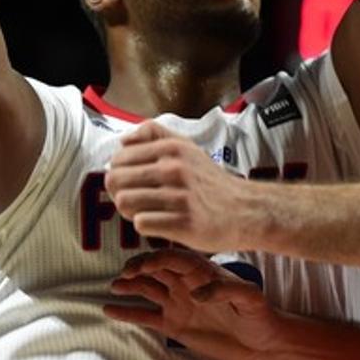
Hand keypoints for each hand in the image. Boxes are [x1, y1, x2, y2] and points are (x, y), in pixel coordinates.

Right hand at [105, 249, 280, 359]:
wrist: (261, 343)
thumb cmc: (259, 316)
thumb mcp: (249, 299)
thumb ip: (226, 290)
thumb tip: (197, 293)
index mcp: (204, 271)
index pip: (175, 258)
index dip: (157, 259)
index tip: (141, 266)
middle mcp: (187, 283)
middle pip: (157, 268)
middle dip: (139, 267)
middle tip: (124, 273)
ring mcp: (178, 302)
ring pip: (148, 288)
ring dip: (130, 285)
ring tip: (115, 286)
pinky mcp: (174, 324)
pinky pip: (146, 316)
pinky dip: (127, 312)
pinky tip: (109, 309)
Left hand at [106, 122, 252, 252]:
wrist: (243, 210)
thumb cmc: (209, 181)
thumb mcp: (186, 147)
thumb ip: (155, 134)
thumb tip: (123, 141)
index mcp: (172, 148)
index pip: (119, 158)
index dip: (119, 171)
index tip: (132, 180)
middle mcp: (174, 169)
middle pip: (115, 180)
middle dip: (119, 192)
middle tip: (135, 198)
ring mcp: (179, 197)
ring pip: (124, 202)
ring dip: (129, 210)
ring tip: (145, 210)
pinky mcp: (183, 223)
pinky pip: (141, 223)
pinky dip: (145, 225)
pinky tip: (158, 222)